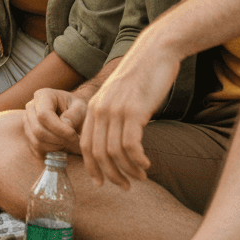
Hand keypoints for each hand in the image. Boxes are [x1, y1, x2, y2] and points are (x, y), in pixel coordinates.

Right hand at [24, 88, 85, 157]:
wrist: (73, 114)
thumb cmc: (78, 110)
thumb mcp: (81, 108)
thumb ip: (74, 116)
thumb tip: (65, 125)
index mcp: (42, 95)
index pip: (43, 115)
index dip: (59, 129)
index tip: (74, 135)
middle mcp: (31, 107)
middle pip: (38, 130)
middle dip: (58, 139)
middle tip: (73, 140)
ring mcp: (27, 121)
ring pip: (36, 141)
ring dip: (55, 146)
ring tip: (68, 141)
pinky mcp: (28, 134)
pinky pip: (36, 148)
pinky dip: (50, 151)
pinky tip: (61, 145)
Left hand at [80, 40, 181, 188]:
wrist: (155, 53)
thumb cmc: (141, 77)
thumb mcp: (119, 97)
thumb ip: (113, 116)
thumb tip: (117, 143)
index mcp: (93, 107)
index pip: (85, 145)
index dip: (92, 167)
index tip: (102, 182)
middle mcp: (99, 110)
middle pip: (97, 153)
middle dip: (111, 175)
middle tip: (125, 187)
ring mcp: (115, 110)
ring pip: (114, 152)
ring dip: (128, 170)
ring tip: (141, 177)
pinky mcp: (134, 111)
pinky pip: (130, 145)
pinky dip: (137, 160)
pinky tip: (146, 164)